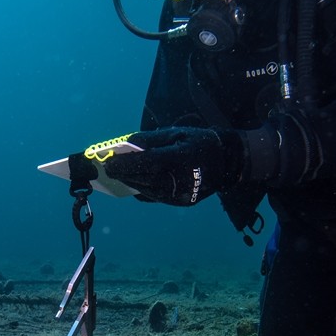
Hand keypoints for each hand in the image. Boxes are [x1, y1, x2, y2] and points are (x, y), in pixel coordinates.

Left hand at [103, 127, 242, 205]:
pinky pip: (156, 197)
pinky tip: (134, 182)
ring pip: (147, 190)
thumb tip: (126, 145)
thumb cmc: (198, 142)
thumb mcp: (176, 133)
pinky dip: (143, 190)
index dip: (126, 164)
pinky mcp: (182, 202)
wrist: (227, 162)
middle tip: (108, 169)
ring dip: (131, 182)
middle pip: (144, 178)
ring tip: (118, 174)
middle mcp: (181, 179)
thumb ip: (150, 140)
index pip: (148, 162)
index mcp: (181, 157)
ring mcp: (182, 194)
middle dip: (123, 174)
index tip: (109, 163)